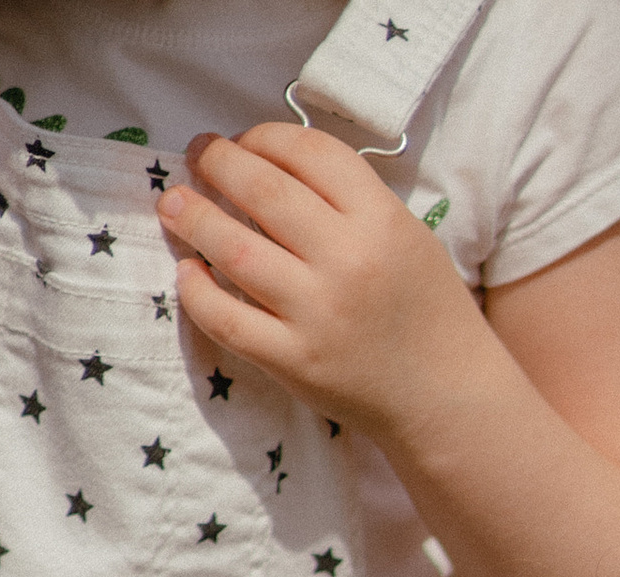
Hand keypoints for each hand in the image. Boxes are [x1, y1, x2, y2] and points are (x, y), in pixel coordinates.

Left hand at [156, 126, 488, 438]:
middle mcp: (347, 260)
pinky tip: (187, 273)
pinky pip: (228, 320)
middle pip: (263, 190)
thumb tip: (272, 169)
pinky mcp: (295, 362)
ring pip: (235, 250)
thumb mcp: (406, 235)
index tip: (243, 140)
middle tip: (197, 155)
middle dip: (218, 162)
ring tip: (173, 203)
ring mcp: (318, 314)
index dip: (263, 136)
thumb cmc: (426, 312)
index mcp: (380, 218)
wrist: (446, 398)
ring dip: (193, 218)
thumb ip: (350, 201)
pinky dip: (197, 293)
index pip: (307, 152)